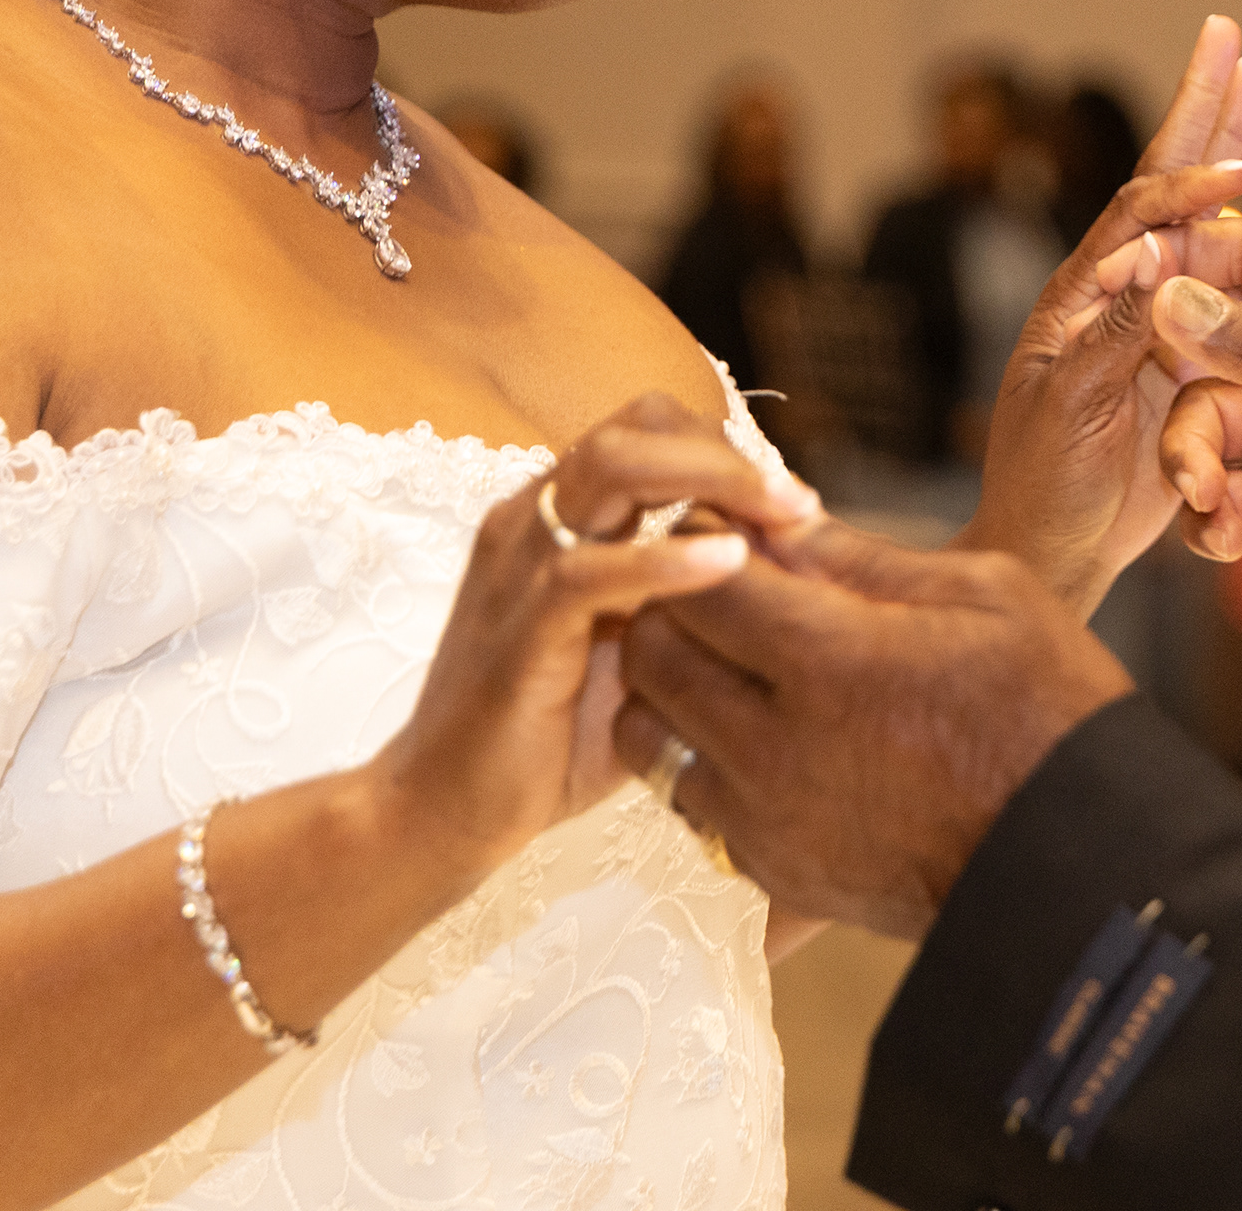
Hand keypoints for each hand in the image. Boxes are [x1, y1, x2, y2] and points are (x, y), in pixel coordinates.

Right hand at [378, 393, 820, 876]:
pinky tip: (730, 564)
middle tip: (796, 503)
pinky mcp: (520, 628)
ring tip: (782, 516)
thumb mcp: (634, 655)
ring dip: (711, 479)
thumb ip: (685, 606)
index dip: (723, 449)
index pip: (645, 430)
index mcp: (555, 518)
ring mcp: (519, 567)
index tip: (791, 504)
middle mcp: (531, 521)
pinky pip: (591, 569)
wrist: (445, 814)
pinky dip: (667, 559)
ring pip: (611, 468)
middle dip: (727, 450)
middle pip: (634, 427)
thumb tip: (785, 579)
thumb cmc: (546, 740)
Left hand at [615, 516, 1131, 940]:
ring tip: (734, 666)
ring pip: (649, 733)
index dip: (705, 538)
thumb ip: (866, 558)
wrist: (1086, 866)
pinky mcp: (775, 874)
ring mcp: (768, 821)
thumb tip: (782, 521)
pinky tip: (765, 737)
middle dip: (673, 604)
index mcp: (831, 662)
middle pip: (651, 652)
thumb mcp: (986, 596)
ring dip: (674, 687)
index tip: (735, 527)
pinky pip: (688, 802)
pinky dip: (703, 759)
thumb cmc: (1055, 713)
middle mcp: (777, 747)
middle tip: (724, 588)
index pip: (700, 580)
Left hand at [965, 14, 1241, 612]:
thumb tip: (1153, 264)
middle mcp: (1117, 292)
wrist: (1052, 554)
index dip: (1188, 185)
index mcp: (1080, 296)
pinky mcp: (1184, 358)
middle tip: (1229, 38)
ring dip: (1228, 147)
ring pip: (1203, 217)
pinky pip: (1230, 280)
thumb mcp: (1077, 408)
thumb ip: (1115, 337)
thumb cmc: (1046, 486)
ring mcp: (1152, 319)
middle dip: (1200, 112)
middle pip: (1165, 183)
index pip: (1138, 214)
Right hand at [1144, 233, 1241, 628]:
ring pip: (1197, 415)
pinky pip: (1213, 477)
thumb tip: (1171, 298)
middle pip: (1201, 339)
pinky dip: (1209, 508)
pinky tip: (1228, 532)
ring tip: (1210, 497)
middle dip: (1175, 385)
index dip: (1177, 257)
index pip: (1239, 248)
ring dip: (1191, 460)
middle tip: (1157, 412)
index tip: (1116, 275)